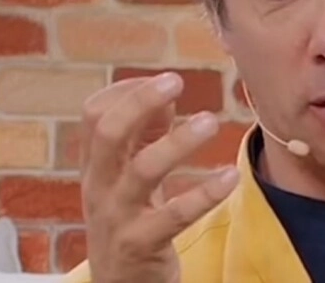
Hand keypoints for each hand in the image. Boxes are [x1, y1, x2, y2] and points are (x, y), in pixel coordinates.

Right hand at [80, 72, 239, 282]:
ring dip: (179, 142)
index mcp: (95, 163)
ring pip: (143, 170)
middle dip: (140, 101)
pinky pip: (174, 215)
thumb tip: (165, 96)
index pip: (94, 114)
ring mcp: (117, 215)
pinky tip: (230, 176)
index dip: (127, 91)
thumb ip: (144, 135)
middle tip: (176, 80)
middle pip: (109, 132)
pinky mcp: (140, 244)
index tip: (164, 81)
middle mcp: (99, 185)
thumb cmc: (130, 217)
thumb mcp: (128, 175)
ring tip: (212, 121)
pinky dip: (205, 193)